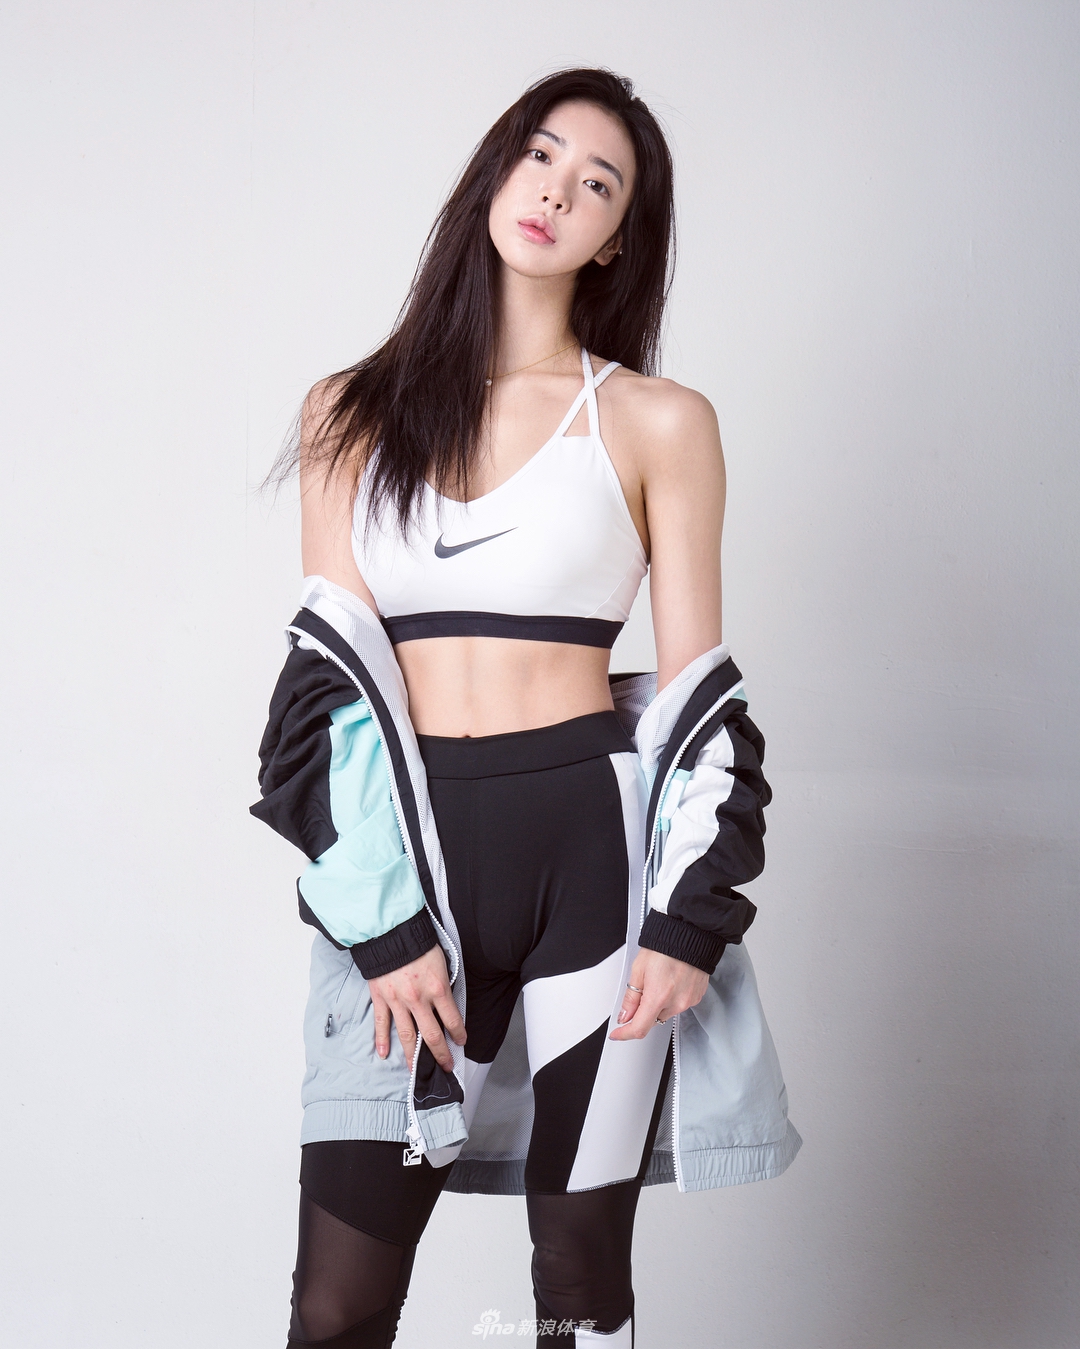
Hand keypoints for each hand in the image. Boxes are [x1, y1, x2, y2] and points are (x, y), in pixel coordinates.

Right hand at [369, 943, 466, 1070]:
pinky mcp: (381, 998)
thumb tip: (446, 1002)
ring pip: (406, 1035)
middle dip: (440, 1054)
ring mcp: (398, 1001)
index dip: (458, 1034)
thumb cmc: (418, 944)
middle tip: (445, 1066)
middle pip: (431, 1035)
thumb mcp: (441, 962)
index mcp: (438, 989)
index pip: (452, 1019)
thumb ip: (443, 985)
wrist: (391, 932)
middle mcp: (418, 999)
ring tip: (416, 1070)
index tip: (461, 1042)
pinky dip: (382, 1040)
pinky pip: (381, 1024)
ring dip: (412, 1055)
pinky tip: (384, 1054)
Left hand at [608, 947, 708, 1040]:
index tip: (618, 1034)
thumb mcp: (638, 969)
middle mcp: (676, 1003)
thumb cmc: (665, 946)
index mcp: (658, 996)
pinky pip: (679, 1005)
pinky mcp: (696, 997)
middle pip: (653, 1020)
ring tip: (660, 980)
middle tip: (644, 988)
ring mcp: (688, 1001)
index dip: (625, 1034)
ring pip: (666, 1013)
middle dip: (643, 1011)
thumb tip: (624, 1015)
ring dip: (658, 1004)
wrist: (690, 935)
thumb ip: (631, 997)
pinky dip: (672, 998)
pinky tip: (671, 981)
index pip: (639, 1028)